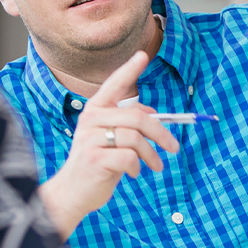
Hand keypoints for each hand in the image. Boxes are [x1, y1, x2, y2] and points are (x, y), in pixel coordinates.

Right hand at [41, 51, 179, 236]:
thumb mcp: (111, 138)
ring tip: (156, 166)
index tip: (143, 55)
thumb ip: (128, 123)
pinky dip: (138, 167)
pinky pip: (130, 157)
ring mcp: (90, 139)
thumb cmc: (97, 162)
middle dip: (162, 133)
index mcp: (95, 110)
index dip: (129, 69)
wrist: (72, 192)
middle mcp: (90, 119)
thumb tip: (154, 114)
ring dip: (152, 155)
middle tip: (174, 148)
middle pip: (138, 117)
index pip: (114, 84)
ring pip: (136, 138)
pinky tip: (133, 173)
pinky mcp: (94, 159)